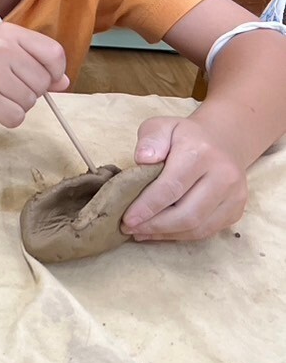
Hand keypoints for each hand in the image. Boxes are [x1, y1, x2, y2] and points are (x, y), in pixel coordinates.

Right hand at [0, 24, 68, 126]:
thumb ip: (31, 60)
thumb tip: (64, 82)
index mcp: (8, 32)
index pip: (54, 54)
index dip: (55, 71)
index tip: (41, 78)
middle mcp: (2, 50)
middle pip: (42, 82)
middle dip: (30, 90)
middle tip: (5, 86)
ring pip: (30, 102)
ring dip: (16, 104)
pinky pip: (15, 117)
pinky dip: (7, 118)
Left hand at [122, 116, 248, 240]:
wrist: (222, 141)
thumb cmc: (183, 136)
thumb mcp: (161, 126)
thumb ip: (150, 139)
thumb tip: (142, 159)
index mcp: (201, 153)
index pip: (172, 187)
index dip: (148, 206)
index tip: (127, 218)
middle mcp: (224, 176)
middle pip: (187, 213)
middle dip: (155, 225)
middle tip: (129, 228)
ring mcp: (234, 196)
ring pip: (198, 227)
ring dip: (165, 233)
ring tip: (140, 232)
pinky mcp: (236, 210)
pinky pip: (206, 231)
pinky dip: (180, 235)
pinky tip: (159, 231)